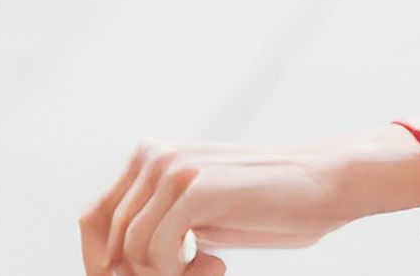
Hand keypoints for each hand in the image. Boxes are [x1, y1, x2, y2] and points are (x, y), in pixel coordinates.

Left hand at [77, 135, 370, 275]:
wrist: (325, 185)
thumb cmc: (267, 206)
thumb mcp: (198, 216)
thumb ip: (156, 225)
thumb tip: (106, 266)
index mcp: (151, 156)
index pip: (93, 220)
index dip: (101, 264)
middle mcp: (154, 155)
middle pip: (108, 240)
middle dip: (140, 275)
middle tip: (193, 273)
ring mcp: (172, 169)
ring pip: (129, 251)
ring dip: (166, 275)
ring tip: (210, 267)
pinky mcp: (193, 188)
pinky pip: (155, 252)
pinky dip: (180, 271)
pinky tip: (216, 262)